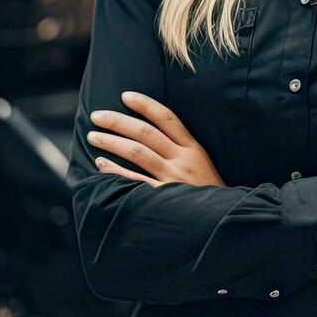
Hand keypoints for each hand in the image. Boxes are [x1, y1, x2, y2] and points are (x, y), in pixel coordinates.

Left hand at [87, 91, 224, 187]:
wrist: (224, 221)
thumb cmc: (208, 194)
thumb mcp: (202, 165)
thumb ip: (181, 150)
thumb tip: (150, 134)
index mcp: (193, 149)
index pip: (167, 118)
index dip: (145, 104)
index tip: (124, 96)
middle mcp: (183, 160)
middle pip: (145, 132)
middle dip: (117, 121)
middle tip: (97, 116)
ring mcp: (173, 178)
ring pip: (137, 152)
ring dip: (111, 142)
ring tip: (93, 137)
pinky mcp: (163, 197)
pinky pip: (133, 180)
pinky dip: (114, 170)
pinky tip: (101, 164)